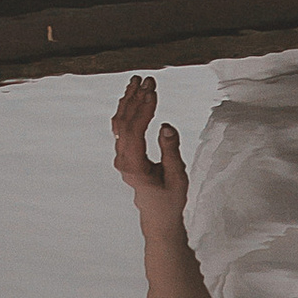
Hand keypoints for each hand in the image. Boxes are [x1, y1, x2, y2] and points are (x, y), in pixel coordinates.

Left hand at [113, 74, 188, 225]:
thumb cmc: (169, 200)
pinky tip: (132, 97)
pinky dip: (127, 110)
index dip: (143, 110)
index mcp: (134, 166)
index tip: (153, 92)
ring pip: (120, 124)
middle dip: (136, 99)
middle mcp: (123, 160)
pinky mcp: (125, 155)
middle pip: (124, 123)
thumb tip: (166, 126)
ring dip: (128, 101)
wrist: (158, 217)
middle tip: (148, 80)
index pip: (134, 131)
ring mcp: (122, 157)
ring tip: (137, 81)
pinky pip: (122, 128)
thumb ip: (171, 151)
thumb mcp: (177, 177)